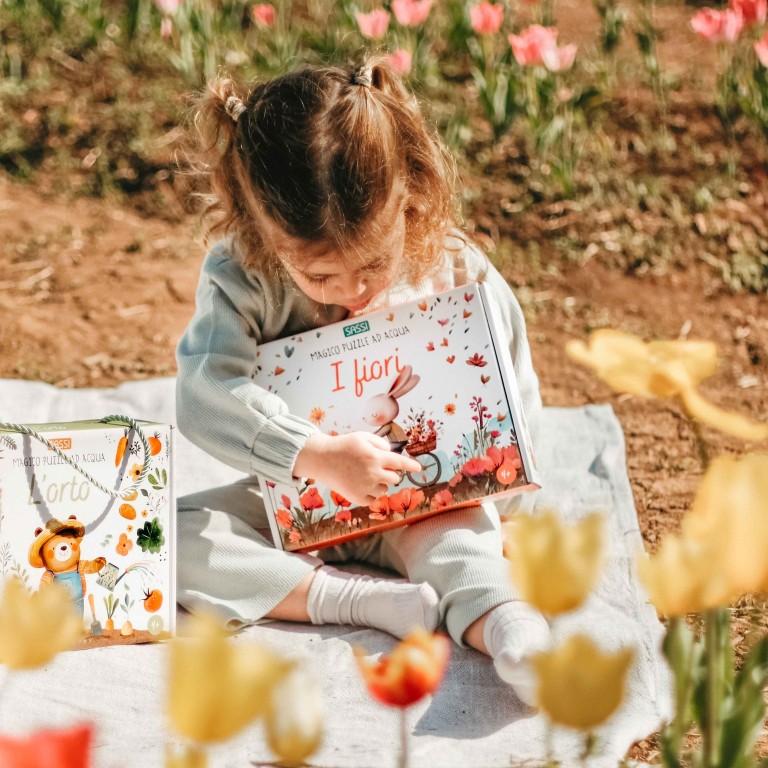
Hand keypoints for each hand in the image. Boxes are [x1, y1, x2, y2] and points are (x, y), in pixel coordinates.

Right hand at [293, 432, 421, 505]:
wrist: (322, 459)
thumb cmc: (344, 445)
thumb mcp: (362, 437)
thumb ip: (380, 443)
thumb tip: (391, 454)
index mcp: (375, 457)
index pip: (400, 463)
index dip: (411, 466)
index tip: (419, 468)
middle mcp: (373, 473)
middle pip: (395, 478)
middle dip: (390, 472)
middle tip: (377, 467)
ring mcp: (365, 487)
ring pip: (384, 489)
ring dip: (380, 483)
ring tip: (365, 475)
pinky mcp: (357, 498)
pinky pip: (373, 499)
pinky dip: (370, 493)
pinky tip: (360, 484)